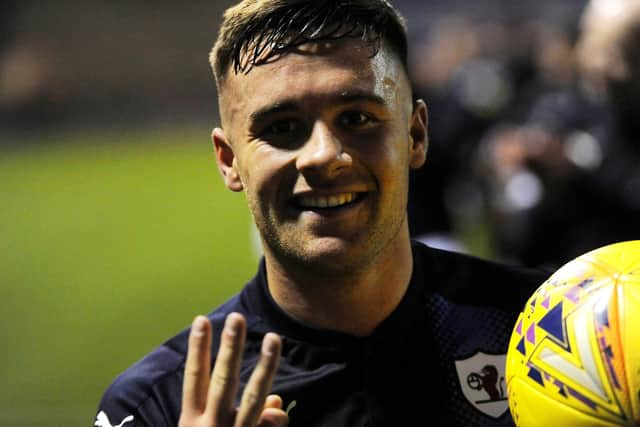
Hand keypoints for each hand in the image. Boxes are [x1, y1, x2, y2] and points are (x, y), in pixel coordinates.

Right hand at [179, 312, 286, 426]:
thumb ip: (234, 414)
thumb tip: (275, 400)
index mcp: (191, 420)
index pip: (194, 377)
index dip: (197, 349)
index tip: (201, 319)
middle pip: (223, 380)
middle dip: (230, 348)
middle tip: (236, 317)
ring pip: (253, 398)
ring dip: (265, 365)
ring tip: (273, 337)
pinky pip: (272, 424)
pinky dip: (278, 417)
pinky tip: (277, 410)